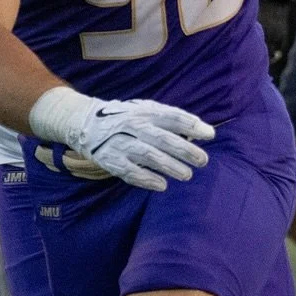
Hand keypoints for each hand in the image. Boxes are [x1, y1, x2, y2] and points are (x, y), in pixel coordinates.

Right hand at [31, 85, 213, 192]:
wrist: (85, 123)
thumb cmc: (125, 118)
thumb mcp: (145, 110)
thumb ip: (171, 119)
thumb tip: (204, 131)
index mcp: (144, 111)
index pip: (172, 117)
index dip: (192, 126)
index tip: (210, 135)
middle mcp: (133, 126)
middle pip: (162, 138)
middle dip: (184, 150)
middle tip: (203, 160)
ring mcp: (121, 143)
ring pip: (148, 155)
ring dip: (169, 166)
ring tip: (187, 175)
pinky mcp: (111, 160)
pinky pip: (130, 172)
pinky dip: (146, 179)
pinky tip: (162, 185)